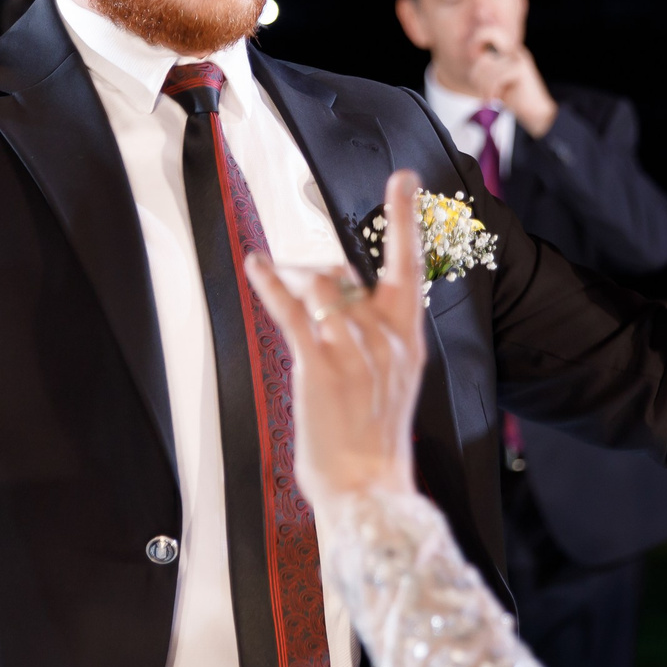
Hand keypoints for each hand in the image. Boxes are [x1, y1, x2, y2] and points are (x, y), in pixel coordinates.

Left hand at [247, 169, 428, 504]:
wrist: (369, 486)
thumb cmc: (375, 439)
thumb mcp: (395, 379)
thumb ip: (379, 335)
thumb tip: (344, 297)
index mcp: (408, 338)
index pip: (411, 264)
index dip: (404, 218)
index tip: (403, 180)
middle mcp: (386, 336)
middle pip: (346, 275)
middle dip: (318, 278)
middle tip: (301, 296)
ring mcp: (353, 348)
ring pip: (320, 287)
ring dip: (298, 289)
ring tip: (288, 308)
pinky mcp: (319, 364)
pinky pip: (293, 310)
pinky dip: (271, 283)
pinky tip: (256, 264)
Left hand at [467, 31, 558, 136]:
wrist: (537, 113)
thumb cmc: (516, 99)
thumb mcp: (496, 82)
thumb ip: (486, 70)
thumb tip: (475, 60)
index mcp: (509, 51)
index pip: (488, 32)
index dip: (476, 43)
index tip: (475, 62)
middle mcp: (514, 51)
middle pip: (483, 54)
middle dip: (477, 75)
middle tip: (482, 88)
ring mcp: (518, 58)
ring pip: (487, 68)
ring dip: (484, 88)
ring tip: (490, 99)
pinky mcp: (520, 68)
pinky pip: (496, 78)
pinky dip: (492, 91)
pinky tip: (496, 100)